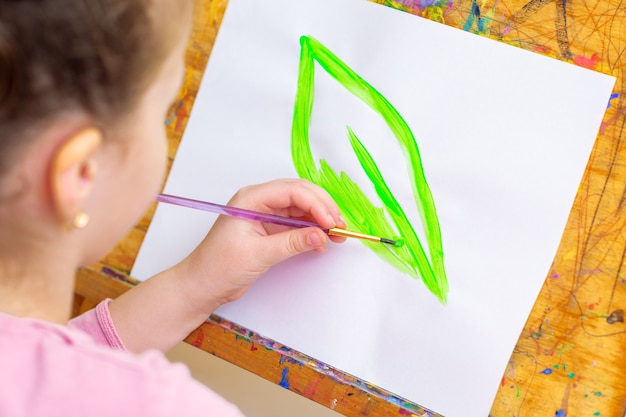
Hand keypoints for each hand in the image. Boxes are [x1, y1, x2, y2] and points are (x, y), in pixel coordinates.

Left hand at [176, 178, 345, 311]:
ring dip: (320, 219)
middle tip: (340, 227)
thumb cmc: (218, 267)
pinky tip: (322, 241)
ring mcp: (265, 214)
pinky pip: (296, 223)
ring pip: (300, 208)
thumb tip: (321, 236)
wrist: (201, 286)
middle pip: (299, 194)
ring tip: (337, 234)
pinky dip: (311, 230)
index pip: (292, 191)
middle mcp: (259, 201)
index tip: (331, 223)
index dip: (316, 204)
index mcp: (251, 199)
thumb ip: (291, 243)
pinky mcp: (269, 229)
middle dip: (323, 208)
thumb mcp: (258, 254)